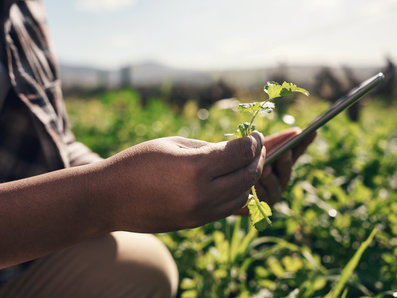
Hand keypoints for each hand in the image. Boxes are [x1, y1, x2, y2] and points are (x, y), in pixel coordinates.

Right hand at [97, 132, 264, 232]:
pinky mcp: (196, 224)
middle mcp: (202, 195)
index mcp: (195, 168)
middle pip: (247, 176)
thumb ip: (207, 148)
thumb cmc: (136, 163)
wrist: (109, 200)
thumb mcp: (172, 144)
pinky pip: (228, 209)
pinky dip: (238, 194)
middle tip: (257, 148)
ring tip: (248, 163)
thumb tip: (233, 150)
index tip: (256, 135)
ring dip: (250, 178)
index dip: (254, 142)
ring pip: (242, 196)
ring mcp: (200, 213)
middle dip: (257, 159)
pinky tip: (234, 182)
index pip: (241, 154)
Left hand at [235, 127, 314, 214]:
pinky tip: (251, 183)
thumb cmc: (244, 161)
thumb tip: (296, 131)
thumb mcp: (258, 150)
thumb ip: (275, 143)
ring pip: (272, 184)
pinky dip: (255, 188)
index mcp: (283, 163)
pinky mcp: (259, 206)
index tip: (312, 132)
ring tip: (265, 168)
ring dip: (268, 176)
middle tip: (286, 151)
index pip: (297, 151)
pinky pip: (258, 196)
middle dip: (285, 161)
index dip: (304, 143)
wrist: (226, 186)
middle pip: (286, 170)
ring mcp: (271, 194)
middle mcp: (281, 179)